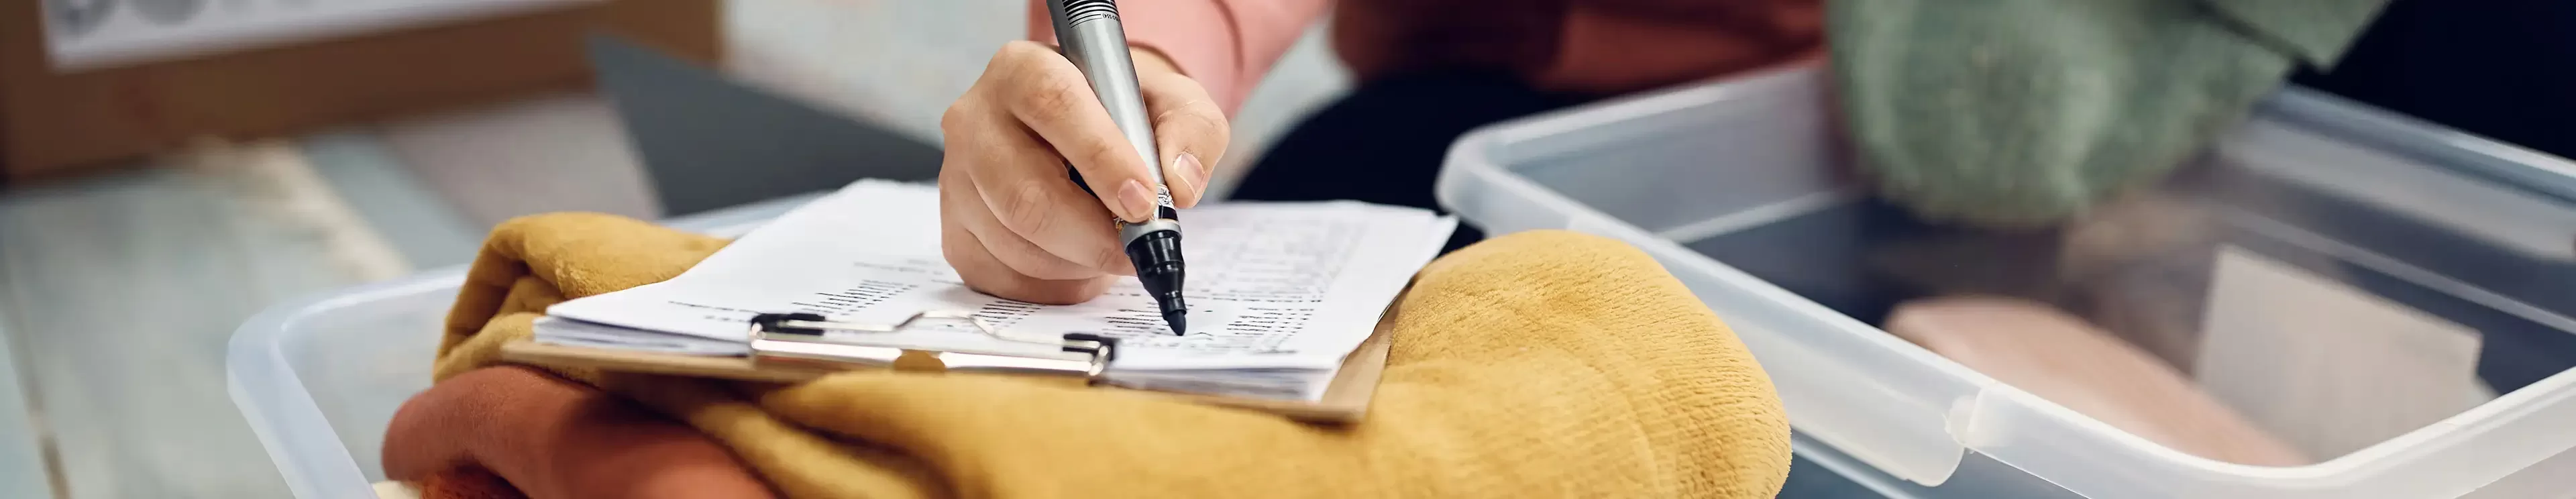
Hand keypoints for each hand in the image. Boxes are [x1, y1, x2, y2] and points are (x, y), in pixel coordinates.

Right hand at [938, 41, 1227, 303]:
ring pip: (1015, 242)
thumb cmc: (1126, 116)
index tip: (1144, 202)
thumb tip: (1179, 186)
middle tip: (1138, 251)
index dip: (1102, 158)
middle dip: (1092, 236)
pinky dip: (1055, 285)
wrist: (1088, 136)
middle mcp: (975, 120)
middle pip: (1025, 193)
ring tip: (1112, 248)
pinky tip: (1080, 262)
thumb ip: (1191, 131)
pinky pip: (1004, 277)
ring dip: (1079, 263)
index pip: (1055, 106)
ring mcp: (957, 180)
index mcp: (1023, 70)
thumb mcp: (1174, 104)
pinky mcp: (956, 232)